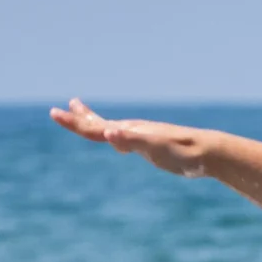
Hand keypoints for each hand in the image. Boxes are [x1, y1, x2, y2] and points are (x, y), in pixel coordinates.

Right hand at [49, 98, 216, 176]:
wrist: (206, 152)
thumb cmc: (181, 150)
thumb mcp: (154, 146)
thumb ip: (131, 140)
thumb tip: (109, 133)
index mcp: (129, 130)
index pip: (94, 127)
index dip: (74, 122)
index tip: (55, 112)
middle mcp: (132, 130)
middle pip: (99, 124)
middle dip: (79, 118)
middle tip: (60, 109)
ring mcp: (141, 137)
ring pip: (111, 130)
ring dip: (94, 122)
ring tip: (82, 114)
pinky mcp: (151, 147)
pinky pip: (125, 140)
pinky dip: (114, 138)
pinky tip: (116, 140)